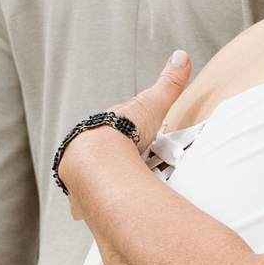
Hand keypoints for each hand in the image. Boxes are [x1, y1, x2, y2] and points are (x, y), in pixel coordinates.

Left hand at [61, 53, 192, 222]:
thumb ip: (169, 83)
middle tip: (130, 170)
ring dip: (100, 184)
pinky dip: (89, 207)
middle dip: (112, 161)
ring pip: (90, 179)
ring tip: (117, 193)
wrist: (98, 158)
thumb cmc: (125, 130)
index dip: (128, 134)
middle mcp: (89, 148)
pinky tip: (98, 211)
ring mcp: (83, 173)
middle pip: (102, 156)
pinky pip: (83, 203)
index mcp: (105, 126)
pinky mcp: (81, 198)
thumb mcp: (153, 103)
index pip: (116, 129)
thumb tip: (182, 54)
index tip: (139, 141)